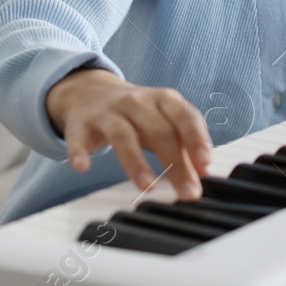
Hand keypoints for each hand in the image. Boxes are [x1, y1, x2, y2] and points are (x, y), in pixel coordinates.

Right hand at [44, 67, 213, 199]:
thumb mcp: (164, 122)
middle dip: (175, 163)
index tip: (206, 164)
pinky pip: (79, 138)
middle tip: (187, 192)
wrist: (90, 92)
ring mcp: (107, 112)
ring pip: (122, 135)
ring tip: (147, 186)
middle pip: (158, 130)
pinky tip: (83, 167)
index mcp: (163, 100)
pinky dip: (80, 152)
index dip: (197, 139)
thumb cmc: (137, 114)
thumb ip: (185, 144)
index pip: (184, 116)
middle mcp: (136, 102)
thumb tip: (205, 173)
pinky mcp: (80, 124)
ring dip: (136, 161)